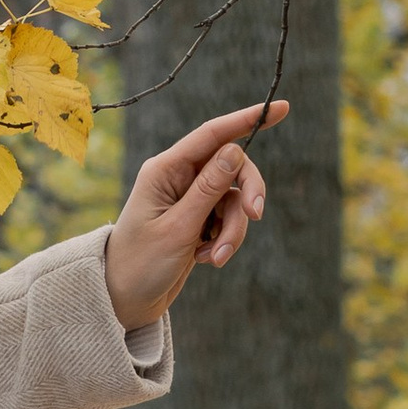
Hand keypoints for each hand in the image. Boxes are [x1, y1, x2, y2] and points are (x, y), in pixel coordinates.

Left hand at [101, 100, 286, 329]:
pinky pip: (229, 221)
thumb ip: (208, 190)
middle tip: (256, 217)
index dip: (246, 119)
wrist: (126, 301)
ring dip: (233, 231)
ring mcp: (190, 200)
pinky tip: (206, 259)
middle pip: (233, 168)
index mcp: (165, 170)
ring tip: (215, 257)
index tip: (280, 107)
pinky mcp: (198, 220)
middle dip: (248, 195)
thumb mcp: (178, 228)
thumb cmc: (141, 264)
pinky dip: (225, 241)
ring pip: (235, 200)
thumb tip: (235, 150)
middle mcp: (178, 178)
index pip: (212, 135)